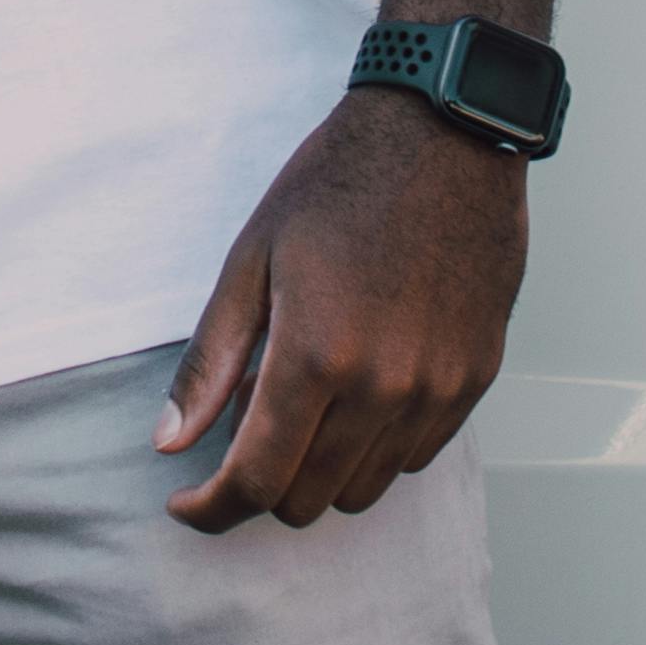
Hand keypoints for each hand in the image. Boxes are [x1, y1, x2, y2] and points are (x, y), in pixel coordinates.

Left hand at [154, 82, 529, 530]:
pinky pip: (416, 456)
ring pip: (365, 490)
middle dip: (259, 488)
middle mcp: (384, 389)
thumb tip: (170, 441)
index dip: (212, 509)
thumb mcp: (251, 260)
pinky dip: (374, 449)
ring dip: (319, 473)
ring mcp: (437, 390)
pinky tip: (353, 396)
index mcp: (317, 357)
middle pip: (309, 499)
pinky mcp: (475, 379)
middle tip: (235, 442)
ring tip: (297, 410)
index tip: (186, 504)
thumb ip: (212, 361)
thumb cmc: (339, 183)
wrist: (444, 135)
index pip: (256, 481)